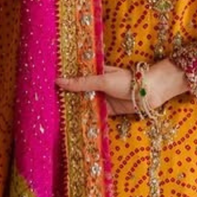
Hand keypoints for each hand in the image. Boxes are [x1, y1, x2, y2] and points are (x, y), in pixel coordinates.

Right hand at [56, 59, 188, 115]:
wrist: (149, 93)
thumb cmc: (127, 81)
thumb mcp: (103, 80)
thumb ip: (82, 83)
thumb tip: (59, 81)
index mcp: (96, 73)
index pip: (76, 76)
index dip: (64, 81)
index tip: (47, 85)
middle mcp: (97, 86)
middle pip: (79, 92)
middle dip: (67, 98)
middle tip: (48, 104)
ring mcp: (103, 99)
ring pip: (85, 104)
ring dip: (75, 109)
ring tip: (56, 115)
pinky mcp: (109, 111)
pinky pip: (95, 115)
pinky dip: (86, 119)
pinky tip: (74, 123)